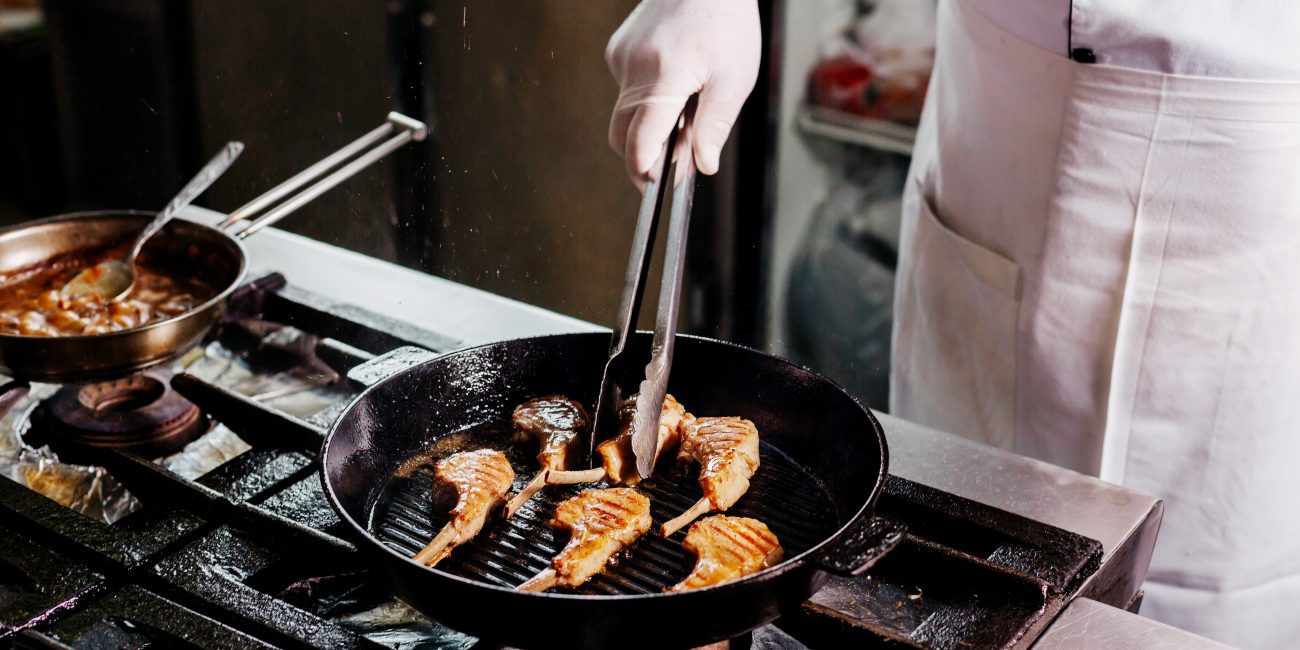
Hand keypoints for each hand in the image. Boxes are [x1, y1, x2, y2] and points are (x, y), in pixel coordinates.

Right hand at [605, 0, 760, 189]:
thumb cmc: (726, 21)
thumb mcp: (734, 79)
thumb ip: (714, 126)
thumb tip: (702, 165)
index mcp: (663, 76)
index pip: (639, 143)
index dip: (646, 172)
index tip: (659, 185)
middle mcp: (633, 67)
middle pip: (621, 134)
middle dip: (643, 156)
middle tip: (675, 164)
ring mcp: (620, 57)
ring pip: (625, 113)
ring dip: (648, 125)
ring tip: (685, 113)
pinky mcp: (617, 50)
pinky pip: (625, 90)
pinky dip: (646, 100)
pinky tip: (674, 84)